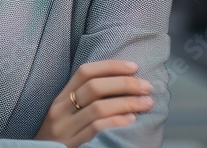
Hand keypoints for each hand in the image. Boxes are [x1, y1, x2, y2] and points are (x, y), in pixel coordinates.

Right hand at [35, 60, 153, 146]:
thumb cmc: (60, 134)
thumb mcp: (66, 113)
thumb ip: (84, 99)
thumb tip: (120, 84)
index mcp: (60, 97)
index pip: (85, 72)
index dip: (111, 66)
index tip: (134, 67)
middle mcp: (60, 109)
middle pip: (94, 87)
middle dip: (124, 84)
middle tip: (146, 87)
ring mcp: (65, 128)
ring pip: (98, 108)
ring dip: (126, 103)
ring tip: (145, 103)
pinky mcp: (70, 144)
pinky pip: (96, 129)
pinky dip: (115, 121)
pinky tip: (130, 119)